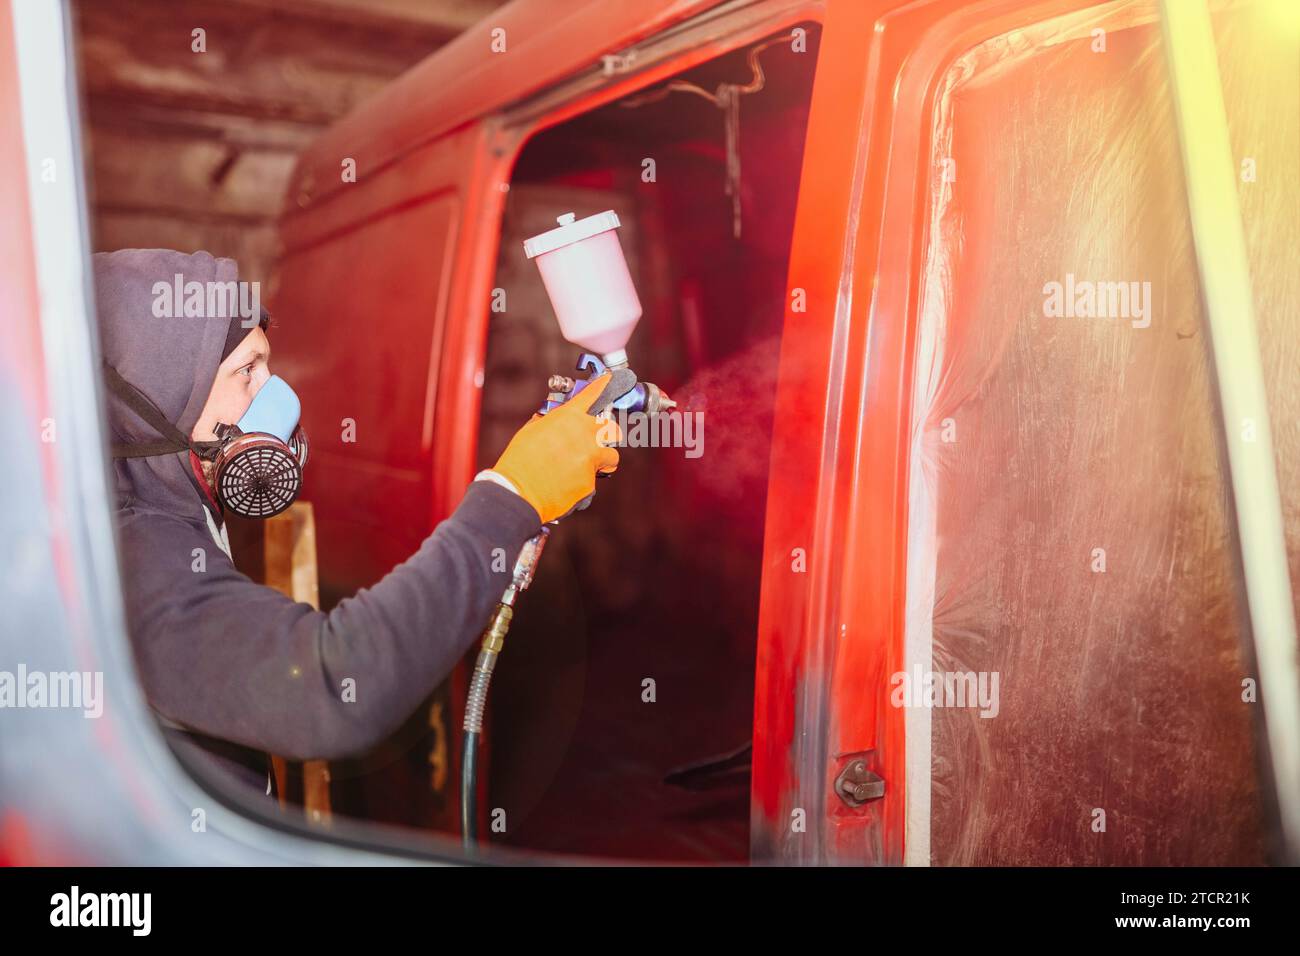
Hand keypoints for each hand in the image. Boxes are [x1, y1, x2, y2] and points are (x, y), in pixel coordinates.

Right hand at [492, 372, 622, 522]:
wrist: (518, 491)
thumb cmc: (519, 461)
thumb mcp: (530, 431)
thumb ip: (549, 422)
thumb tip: (554, 419)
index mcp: (568, 417)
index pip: (591, 395)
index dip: (602, 386)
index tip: (610, 380)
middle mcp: (584, 434)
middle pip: (612, 428)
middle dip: (608, 434)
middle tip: (598, 440)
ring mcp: (590, 458)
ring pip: (611, 456)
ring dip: (603, 460)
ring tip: (586, 465)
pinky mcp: (590, 481)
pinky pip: (594, 479)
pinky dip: (584, 481)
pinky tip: (567, 484)